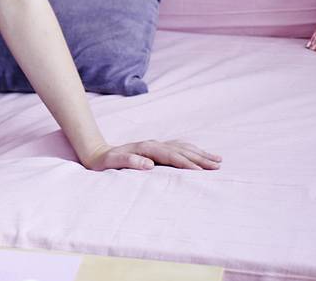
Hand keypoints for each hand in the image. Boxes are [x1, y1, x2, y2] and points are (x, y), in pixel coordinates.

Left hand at [80, 140, 221, 170]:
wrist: (98, 153)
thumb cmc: (105, 162)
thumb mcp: (112, 162)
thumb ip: (129, 162)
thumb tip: (148, 164)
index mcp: (146, 148)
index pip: (171, 156)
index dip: (186, 164)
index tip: (201, 172)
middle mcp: (153, 144)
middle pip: (181, 150)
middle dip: (200, 158)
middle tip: (218, 166)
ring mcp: (156, 145)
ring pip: (183, 147)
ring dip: (200, 153)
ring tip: (217, 160)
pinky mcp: (156, 148)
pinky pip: (179, 147)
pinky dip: (192, 150)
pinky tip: (200, 154)